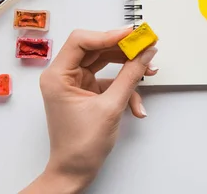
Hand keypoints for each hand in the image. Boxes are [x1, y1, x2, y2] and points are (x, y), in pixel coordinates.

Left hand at [21, 28, 157, 193]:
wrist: (75, 171)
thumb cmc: (80, 145)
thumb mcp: (111, 107)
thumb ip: (130, 76)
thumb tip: (145, 53)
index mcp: (58, 76)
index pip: (82, 41)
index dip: (109, 34)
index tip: (133, 34)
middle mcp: (65, 75)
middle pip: (97, 48)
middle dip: (123, 49)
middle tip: (146, 45)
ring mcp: (77, 83)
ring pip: (105, 62)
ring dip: (128, 66)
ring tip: (148, 68)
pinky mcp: (88, 91)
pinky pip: (110, 79)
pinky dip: (126, 87)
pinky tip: (137, 104)